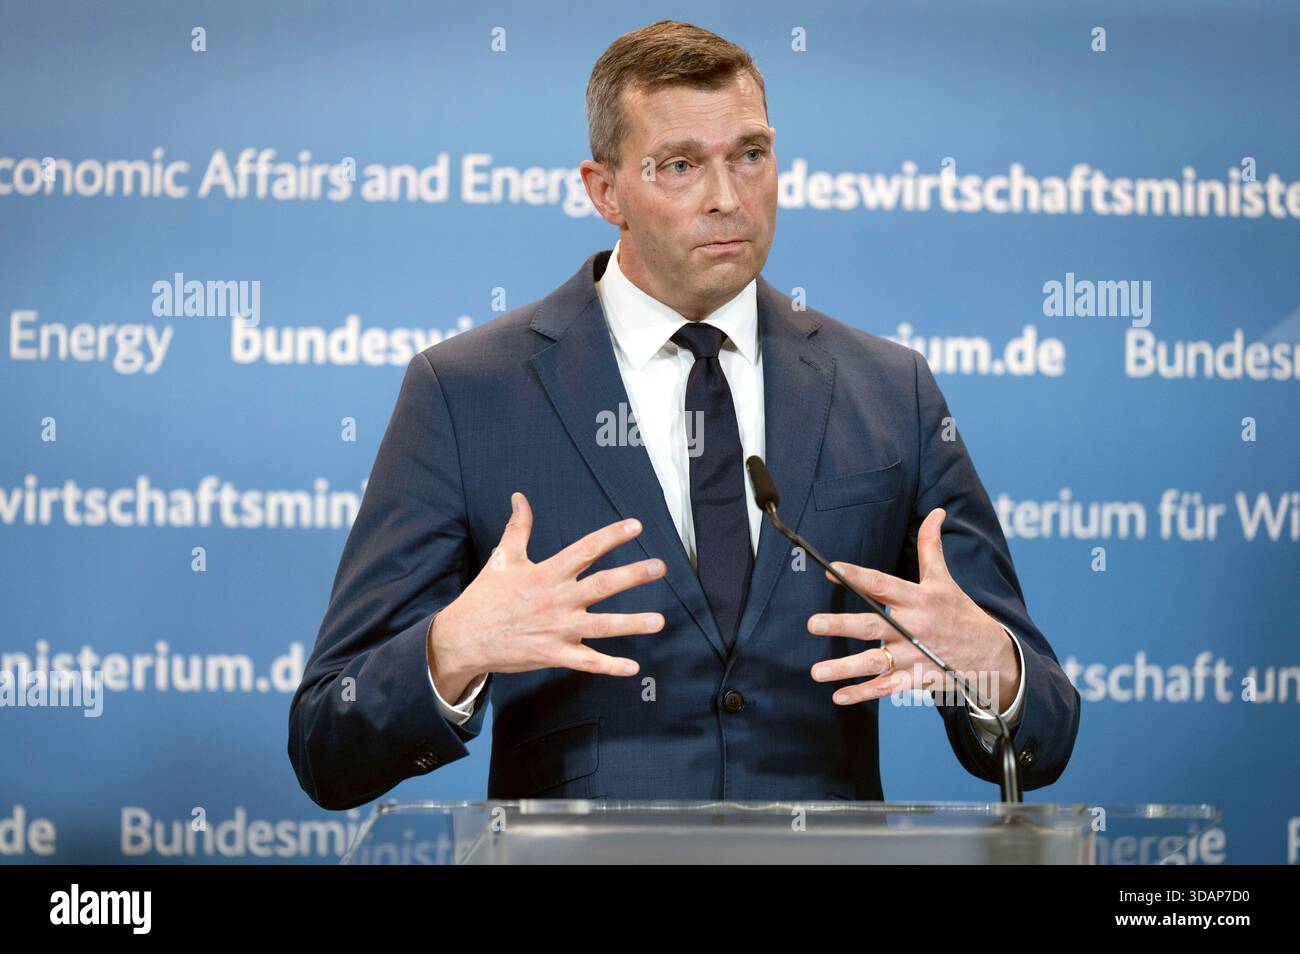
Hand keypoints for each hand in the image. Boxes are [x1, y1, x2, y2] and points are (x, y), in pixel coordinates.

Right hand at [428, 492, 665, 699]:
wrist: (465, 637)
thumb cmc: (486, 596)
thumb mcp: (502, 558)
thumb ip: (518, 527)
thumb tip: (520, 498)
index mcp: (547, 573)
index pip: (586, 549)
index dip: (612, 536)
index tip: (636, 526)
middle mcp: (558, 599)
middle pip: (603, 585)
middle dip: (634, 576)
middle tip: (660, 568)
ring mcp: (558, 629)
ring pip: (603, 626)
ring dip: (633, 624)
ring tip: (660, 621)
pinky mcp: (554, 654)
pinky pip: (587, 662)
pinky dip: (610, 667)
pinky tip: (633, 668)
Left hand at [806, 508, 1019, 712]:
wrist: (993, 654)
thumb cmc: (960, 612)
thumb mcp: (945, 580)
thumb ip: (932, 547)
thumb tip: (937, 512)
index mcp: (919, 599)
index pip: (883, 584)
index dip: (857, 575)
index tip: (831, 569)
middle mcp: (914, 627)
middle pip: (873, 625)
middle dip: (842, 625)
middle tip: (813, 623)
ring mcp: (915, 655)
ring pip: (876, 662)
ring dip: (845, 669)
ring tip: (816, 671)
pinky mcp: (917, 678)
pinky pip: (887, 687)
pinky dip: (863, 693)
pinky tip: (839, 696)